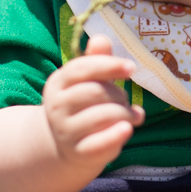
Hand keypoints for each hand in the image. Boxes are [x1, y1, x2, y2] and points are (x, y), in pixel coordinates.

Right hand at [41, 35, 144, 172]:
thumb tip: (102, 38)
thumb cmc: (85, 105)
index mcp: (58, 82)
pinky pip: (100, 143)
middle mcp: (57, 106)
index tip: (131, 67)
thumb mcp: (88, 80)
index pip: (81, 68)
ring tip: (133, 116)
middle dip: (119, 94)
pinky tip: (128, 128)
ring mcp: (65, 131)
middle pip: (95, 92)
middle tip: (126, 100)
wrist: (66, 145)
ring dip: (125, 113)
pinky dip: (117, 134)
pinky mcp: (78, 152)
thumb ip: (96, 59)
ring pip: (102, 116)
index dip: (109, 65)